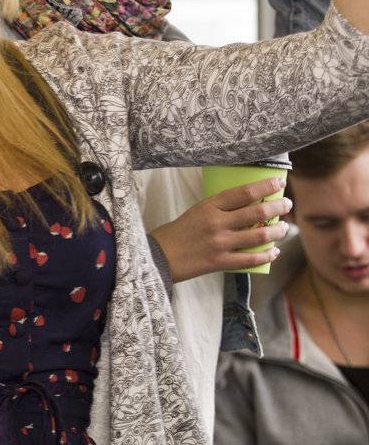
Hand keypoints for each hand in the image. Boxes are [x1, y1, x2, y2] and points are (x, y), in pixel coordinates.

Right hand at [150, 177, 290, 281]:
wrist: (158, 257)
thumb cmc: (176, 233)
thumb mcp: (195, 212)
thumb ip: (219, 209)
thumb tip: (249, 206)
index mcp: (209, 207)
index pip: (244, 192)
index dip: (266, 186)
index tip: (279, 182)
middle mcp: (217, 223)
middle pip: (257, 213)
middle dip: (278, 207)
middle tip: (286, 205)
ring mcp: (219, 244)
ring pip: (259, 236)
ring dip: (277, 231)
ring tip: (283, 228)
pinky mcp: (219, 262)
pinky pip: (250, 259)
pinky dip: (266, 255)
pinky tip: (273, 252)